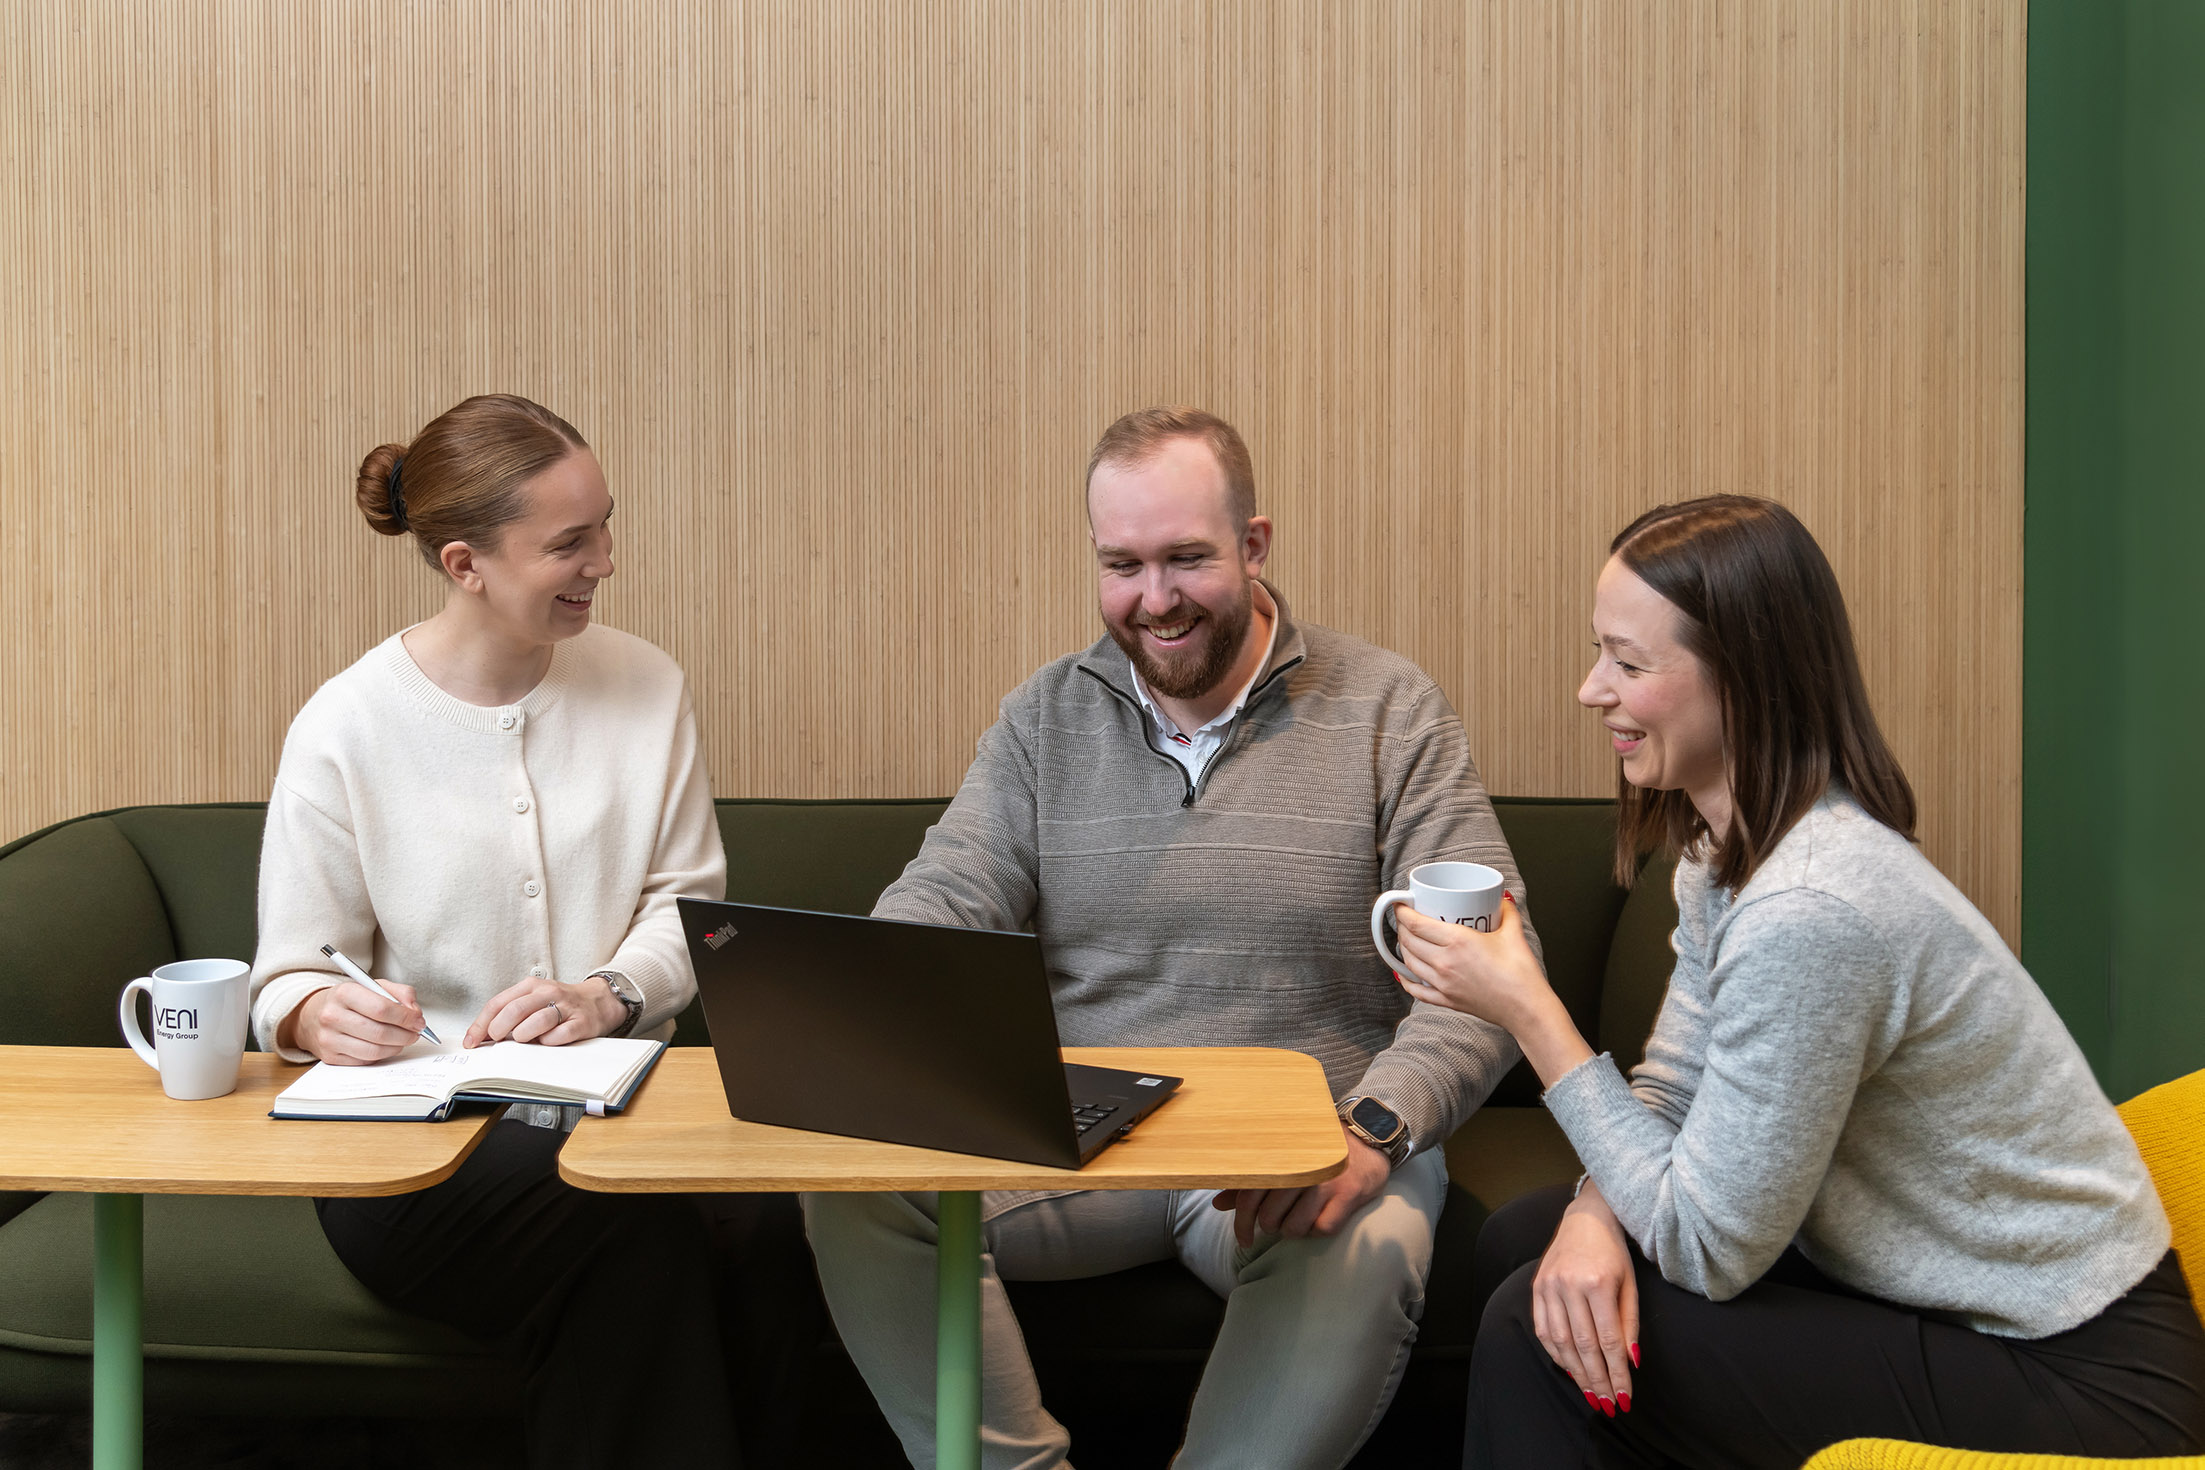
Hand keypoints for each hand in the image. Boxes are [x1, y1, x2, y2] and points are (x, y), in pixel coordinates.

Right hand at [283, 980, 425, 1064]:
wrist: (312, 1015)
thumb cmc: (348, 1000)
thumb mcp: (372, 986)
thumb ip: (400, 993)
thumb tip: (415, 1012)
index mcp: (344, 993)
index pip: (382, 1008)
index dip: (406, 1017)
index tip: (419, 1021)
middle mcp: (332, 1016)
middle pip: (379, 1032)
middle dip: (405, 1035)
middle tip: (416, 1033)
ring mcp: (329, 1039)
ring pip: (373, 1050)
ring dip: (396, 1047)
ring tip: (403, 1040)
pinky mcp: (330, 1057)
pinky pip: (364, 1060)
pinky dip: (381, 1055)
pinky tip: (385, 1046)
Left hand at [463, 975, 623, 1048]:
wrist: (598, 1001)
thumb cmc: (560, 1003)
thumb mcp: (532, 1000)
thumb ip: (509, 1013)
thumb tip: (482, 1035)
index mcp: (531, 986)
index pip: (498, 1003)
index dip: (481, 1024)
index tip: (472, 1041)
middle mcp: (548, 993)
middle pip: (515, 1010)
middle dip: (499, 1030)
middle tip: (497, 1040)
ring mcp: (565, 1007)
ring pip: (538, 1021)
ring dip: (524, 1035)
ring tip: (523, 1039)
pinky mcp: (581, 1022)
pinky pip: (560, 1035)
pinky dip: (548, 1042)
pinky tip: (546, 1041)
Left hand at [1208, 1131, 1391, 1246]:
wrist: (1366, 1138)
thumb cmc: (1316, 1154)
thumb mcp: (1283, 1162)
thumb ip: (1249, 1183)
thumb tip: (1217, 1205)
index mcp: (1278, 1159)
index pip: (1248, 1199)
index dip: (1242, 1225)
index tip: (1243, 1241)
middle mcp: (1300, 1170)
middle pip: (1270, 1217)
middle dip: (1271, 1226)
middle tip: (1279, 1221)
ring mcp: (1325, 1182)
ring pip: (1295, 1227)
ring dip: (1294, 1230)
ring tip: (1299, 1219)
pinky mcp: (1349, 1194)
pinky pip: (1323, 1228)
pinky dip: (1318, 1230)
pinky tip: (1320, 1218)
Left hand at [1392, 895, 1595, 1087]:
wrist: (1526, 1008)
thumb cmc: (1520, 973)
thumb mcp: (1513, 933)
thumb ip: (1506, 911)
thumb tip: (1501, 899)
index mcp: (1457, 942)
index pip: (1416, 924)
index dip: (1402, 912)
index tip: (1400, 904)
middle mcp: (1444, 962)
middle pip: (1408, 941)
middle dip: (1402, 927)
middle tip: (1405, 919)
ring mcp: (1442, 984)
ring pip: (1409, 963)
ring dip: (1403, 949)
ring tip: (1408, 939)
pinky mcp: (1446, 1000)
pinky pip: (1417, 989)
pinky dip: (1406, 979)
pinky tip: (1405, 973)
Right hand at [1533, 1185, 1639, 1416]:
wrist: (1585, 1218)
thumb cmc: (1613, 1252)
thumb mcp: (1630, 1284)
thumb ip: (1629, 1324)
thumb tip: (1631, 1362)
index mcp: (1596, 1283)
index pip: (1607, 1341)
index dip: (1616, 1373)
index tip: (1625, 1397)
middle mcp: (1568, 1285)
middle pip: (1582, 1346)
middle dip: (1597, 1380)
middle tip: (1609, 1405)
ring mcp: (1548, 1286)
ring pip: (1560, 1342)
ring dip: (1576, 1372)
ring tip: (1591, 1393)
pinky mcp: (1536, 1287)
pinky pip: (1543, 1329)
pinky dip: (1556, 1353)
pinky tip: (1570, 1368)